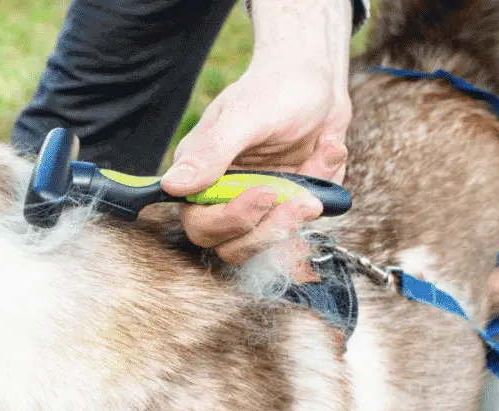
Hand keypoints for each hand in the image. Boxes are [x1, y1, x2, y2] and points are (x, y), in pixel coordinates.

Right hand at [162, 0, 352, 279]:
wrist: (317, 77)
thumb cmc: (276, 86)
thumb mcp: (245, 115)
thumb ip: (211, 152)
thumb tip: (171, 186)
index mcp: (201, 175)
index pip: (202, 224)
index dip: (233, 220)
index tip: (267, 193)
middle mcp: (225, 195)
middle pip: (235, 246)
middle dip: (272, 228)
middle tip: (305, 201)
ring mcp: (259, 203)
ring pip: (271, 242)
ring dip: (303, 209)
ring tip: (324, 156)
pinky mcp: (289, 204)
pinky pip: (306, 221)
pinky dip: (325, 190)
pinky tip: (327, 151)